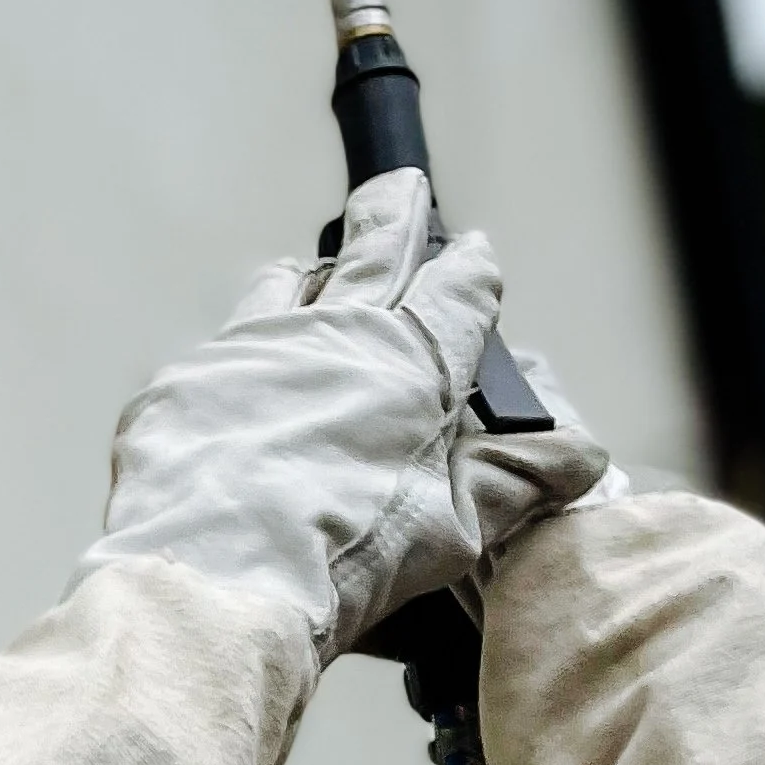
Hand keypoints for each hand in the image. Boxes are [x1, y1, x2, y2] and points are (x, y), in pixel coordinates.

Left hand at [78, 171, 603, 656]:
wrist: (216, 575)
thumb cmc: (341, 553)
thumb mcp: (455, 526)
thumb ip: (515, 477)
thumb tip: (576, 453)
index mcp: (413, 363)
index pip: (458, 293)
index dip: (472, 270)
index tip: (476, 254)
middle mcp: (335, 335)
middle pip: (373, 253)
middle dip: (393, 217)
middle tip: (399, 189)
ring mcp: (253, 349)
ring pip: (287, 287)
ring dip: (308, 278)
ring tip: (310, 274)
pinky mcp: (187, 383)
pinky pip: (220, 353)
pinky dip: (237, 358)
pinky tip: (235, 382)